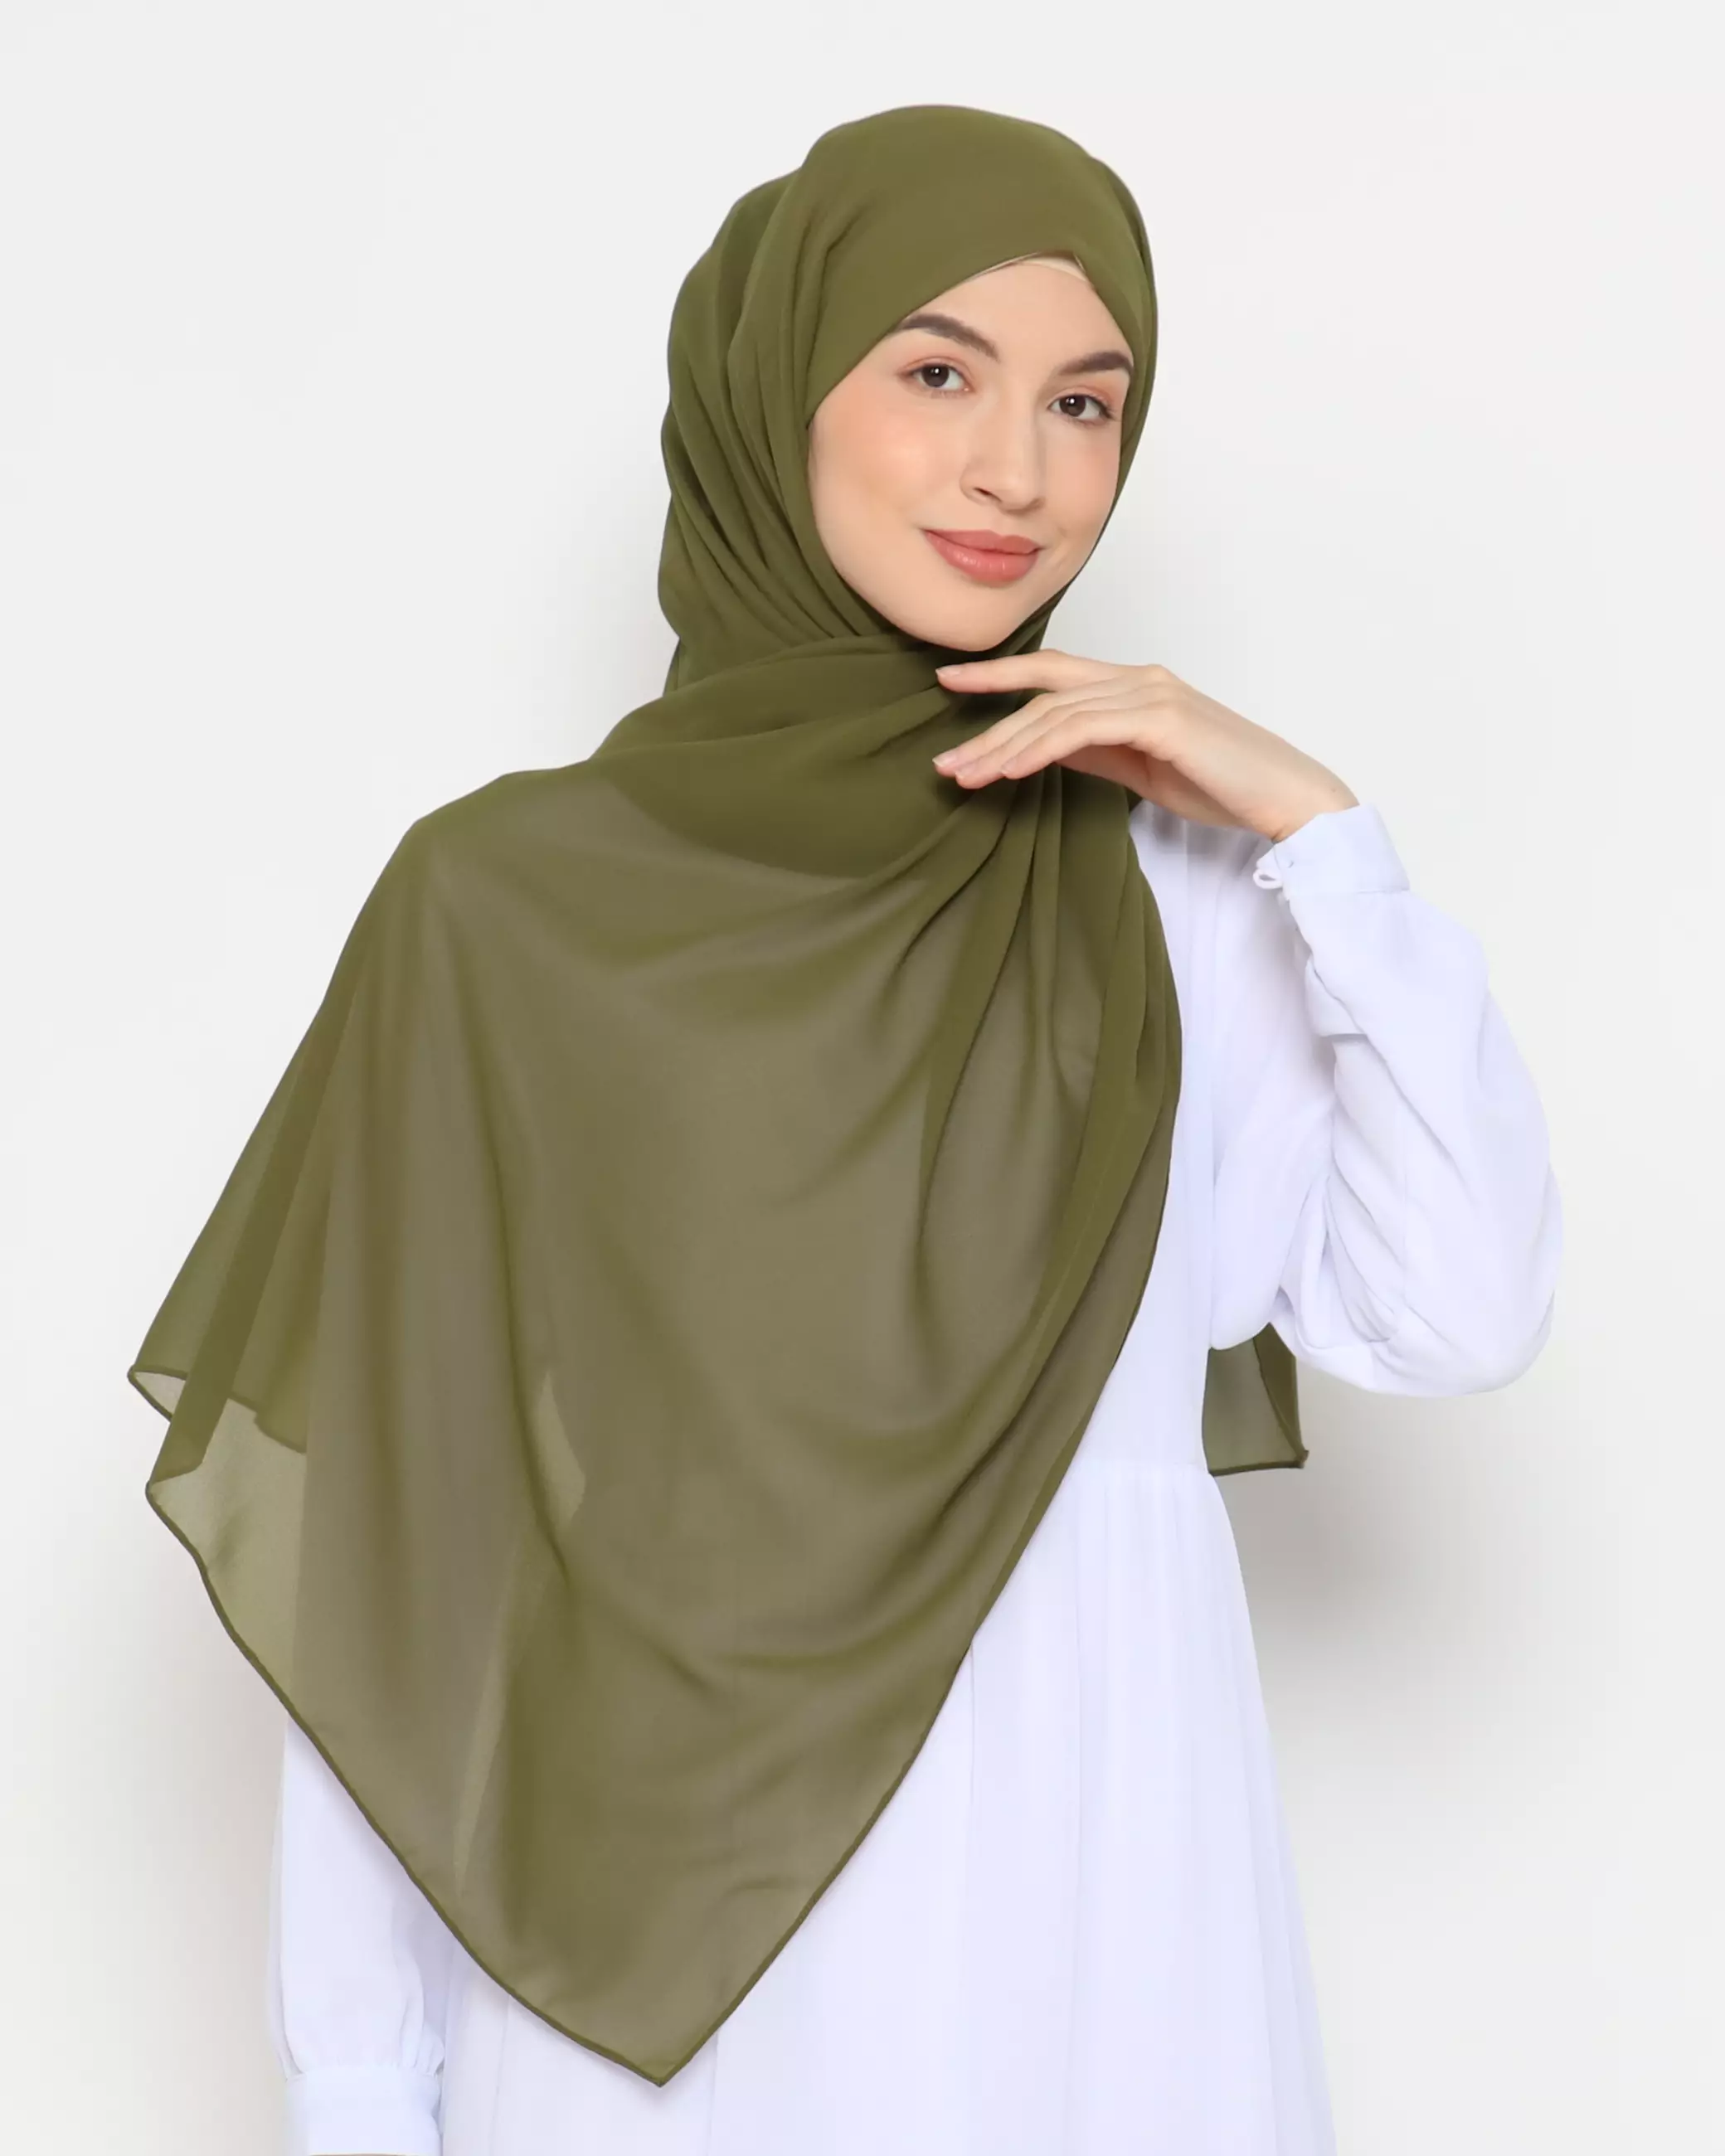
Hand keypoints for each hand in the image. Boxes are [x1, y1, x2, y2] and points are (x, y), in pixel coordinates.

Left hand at [931, 650, 1357, 844]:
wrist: (1285, 796)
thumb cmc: (1222, 786)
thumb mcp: (1143, 767)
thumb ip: (1098, 750)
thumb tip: (1045, 749)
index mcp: (1136, 685)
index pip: (1055, 674)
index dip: (1000, 677)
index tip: (949, 684)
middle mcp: (1140, 678)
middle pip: (1045, 688)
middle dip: (987, 719)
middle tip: (941, 758)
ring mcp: (1151, 694)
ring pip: (1056, 712)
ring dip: (1003, 745)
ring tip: (963, 775)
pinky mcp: (1162, 718)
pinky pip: (1083, 729)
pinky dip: (1040, 749)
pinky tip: (1008, 770)